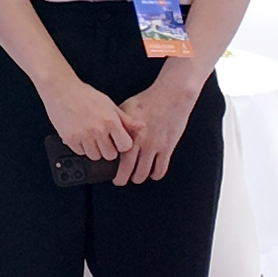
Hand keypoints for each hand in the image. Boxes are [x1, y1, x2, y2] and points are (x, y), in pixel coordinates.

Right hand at [39, 74, 132, 163]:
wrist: (61, 89)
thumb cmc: (85, 95)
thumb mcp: (109, 104)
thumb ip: (126, 119)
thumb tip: (142, 126)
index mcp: (110, 121)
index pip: (125, 146)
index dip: (122, 144)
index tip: (118, 141)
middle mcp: (97, 129)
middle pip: (110, 155)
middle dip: (109, 149)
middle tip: (104, 140)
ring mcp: (83, 135)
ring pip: (95, 156)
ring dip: (95, 150)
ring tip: (92, 138)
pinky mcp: (69, 138)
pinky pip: (80, 152)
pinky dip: (82, 148)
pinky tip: (82, 137)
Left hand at [113, 67, 204, 186]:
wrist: (171, 96)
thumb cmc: (148, 100)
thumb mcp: (126, 109)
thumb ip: (117, 124)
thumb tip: (106, 132)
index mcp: (127, 133)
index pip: (114, 157)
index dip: (109, 165)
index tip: (107, 168)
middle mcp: (139, 142)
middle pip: (127, 170)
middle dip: (122, 179)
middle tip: (120, 180)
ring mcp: (154, 146)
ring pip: (144, 173)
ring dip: (138, 178)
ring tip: (136, 177)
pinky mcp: (167, 148)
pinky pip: (160, 169)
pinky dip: (155, 175)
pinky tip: (152, 173)